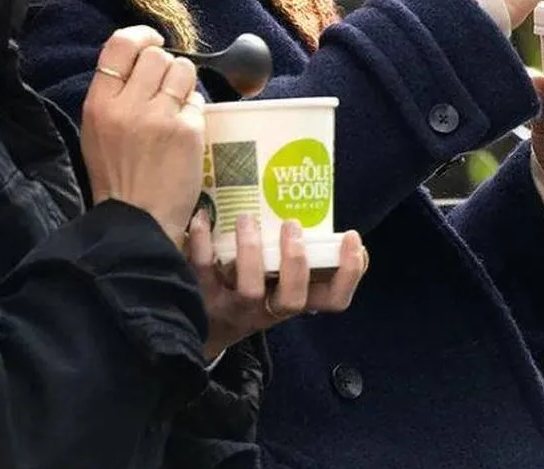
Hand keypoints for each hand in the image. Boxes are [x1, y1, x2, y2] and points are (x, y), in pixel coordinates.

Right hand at [80, 26, 204, 245]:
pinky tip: (184, 131)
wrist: (137, 220)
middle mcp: (128, 105)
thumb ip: (112, 95)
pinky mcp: (188, 131)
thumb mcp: (97, 132)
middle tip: (164, 88)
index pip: (120, 45)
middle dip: (165, 66)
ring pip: (183, 70)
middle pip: (156, 55)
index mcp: (99, 104)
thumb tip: (140, 59)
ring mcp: (160, 117)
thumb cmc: (117, 178)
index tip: (152, 41)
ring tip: (176, 106)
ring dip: (184, 84)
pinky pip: (198, 101)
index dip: (141, 36)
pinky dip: (194, 112)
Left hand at [185, 213, 367, 358]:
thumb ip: (297, 262)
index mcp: (290, 301)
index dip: (349, 274)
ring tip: (248, 219)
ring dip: (252, 251)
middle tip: (293, 225)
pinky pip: (201, 270)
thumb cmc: (243, 291)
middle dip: (297, 262)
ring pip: (249, 289)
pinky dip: (202, 241)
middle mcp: (265, 310)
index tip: (352, 239)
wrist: (191, 325)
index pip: (333, 301)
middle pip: (293, 300)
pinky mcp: (199, 297)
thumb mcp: (275, 282)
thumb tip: (332, 230)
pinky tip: (203, 217)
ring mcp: (232, 308)